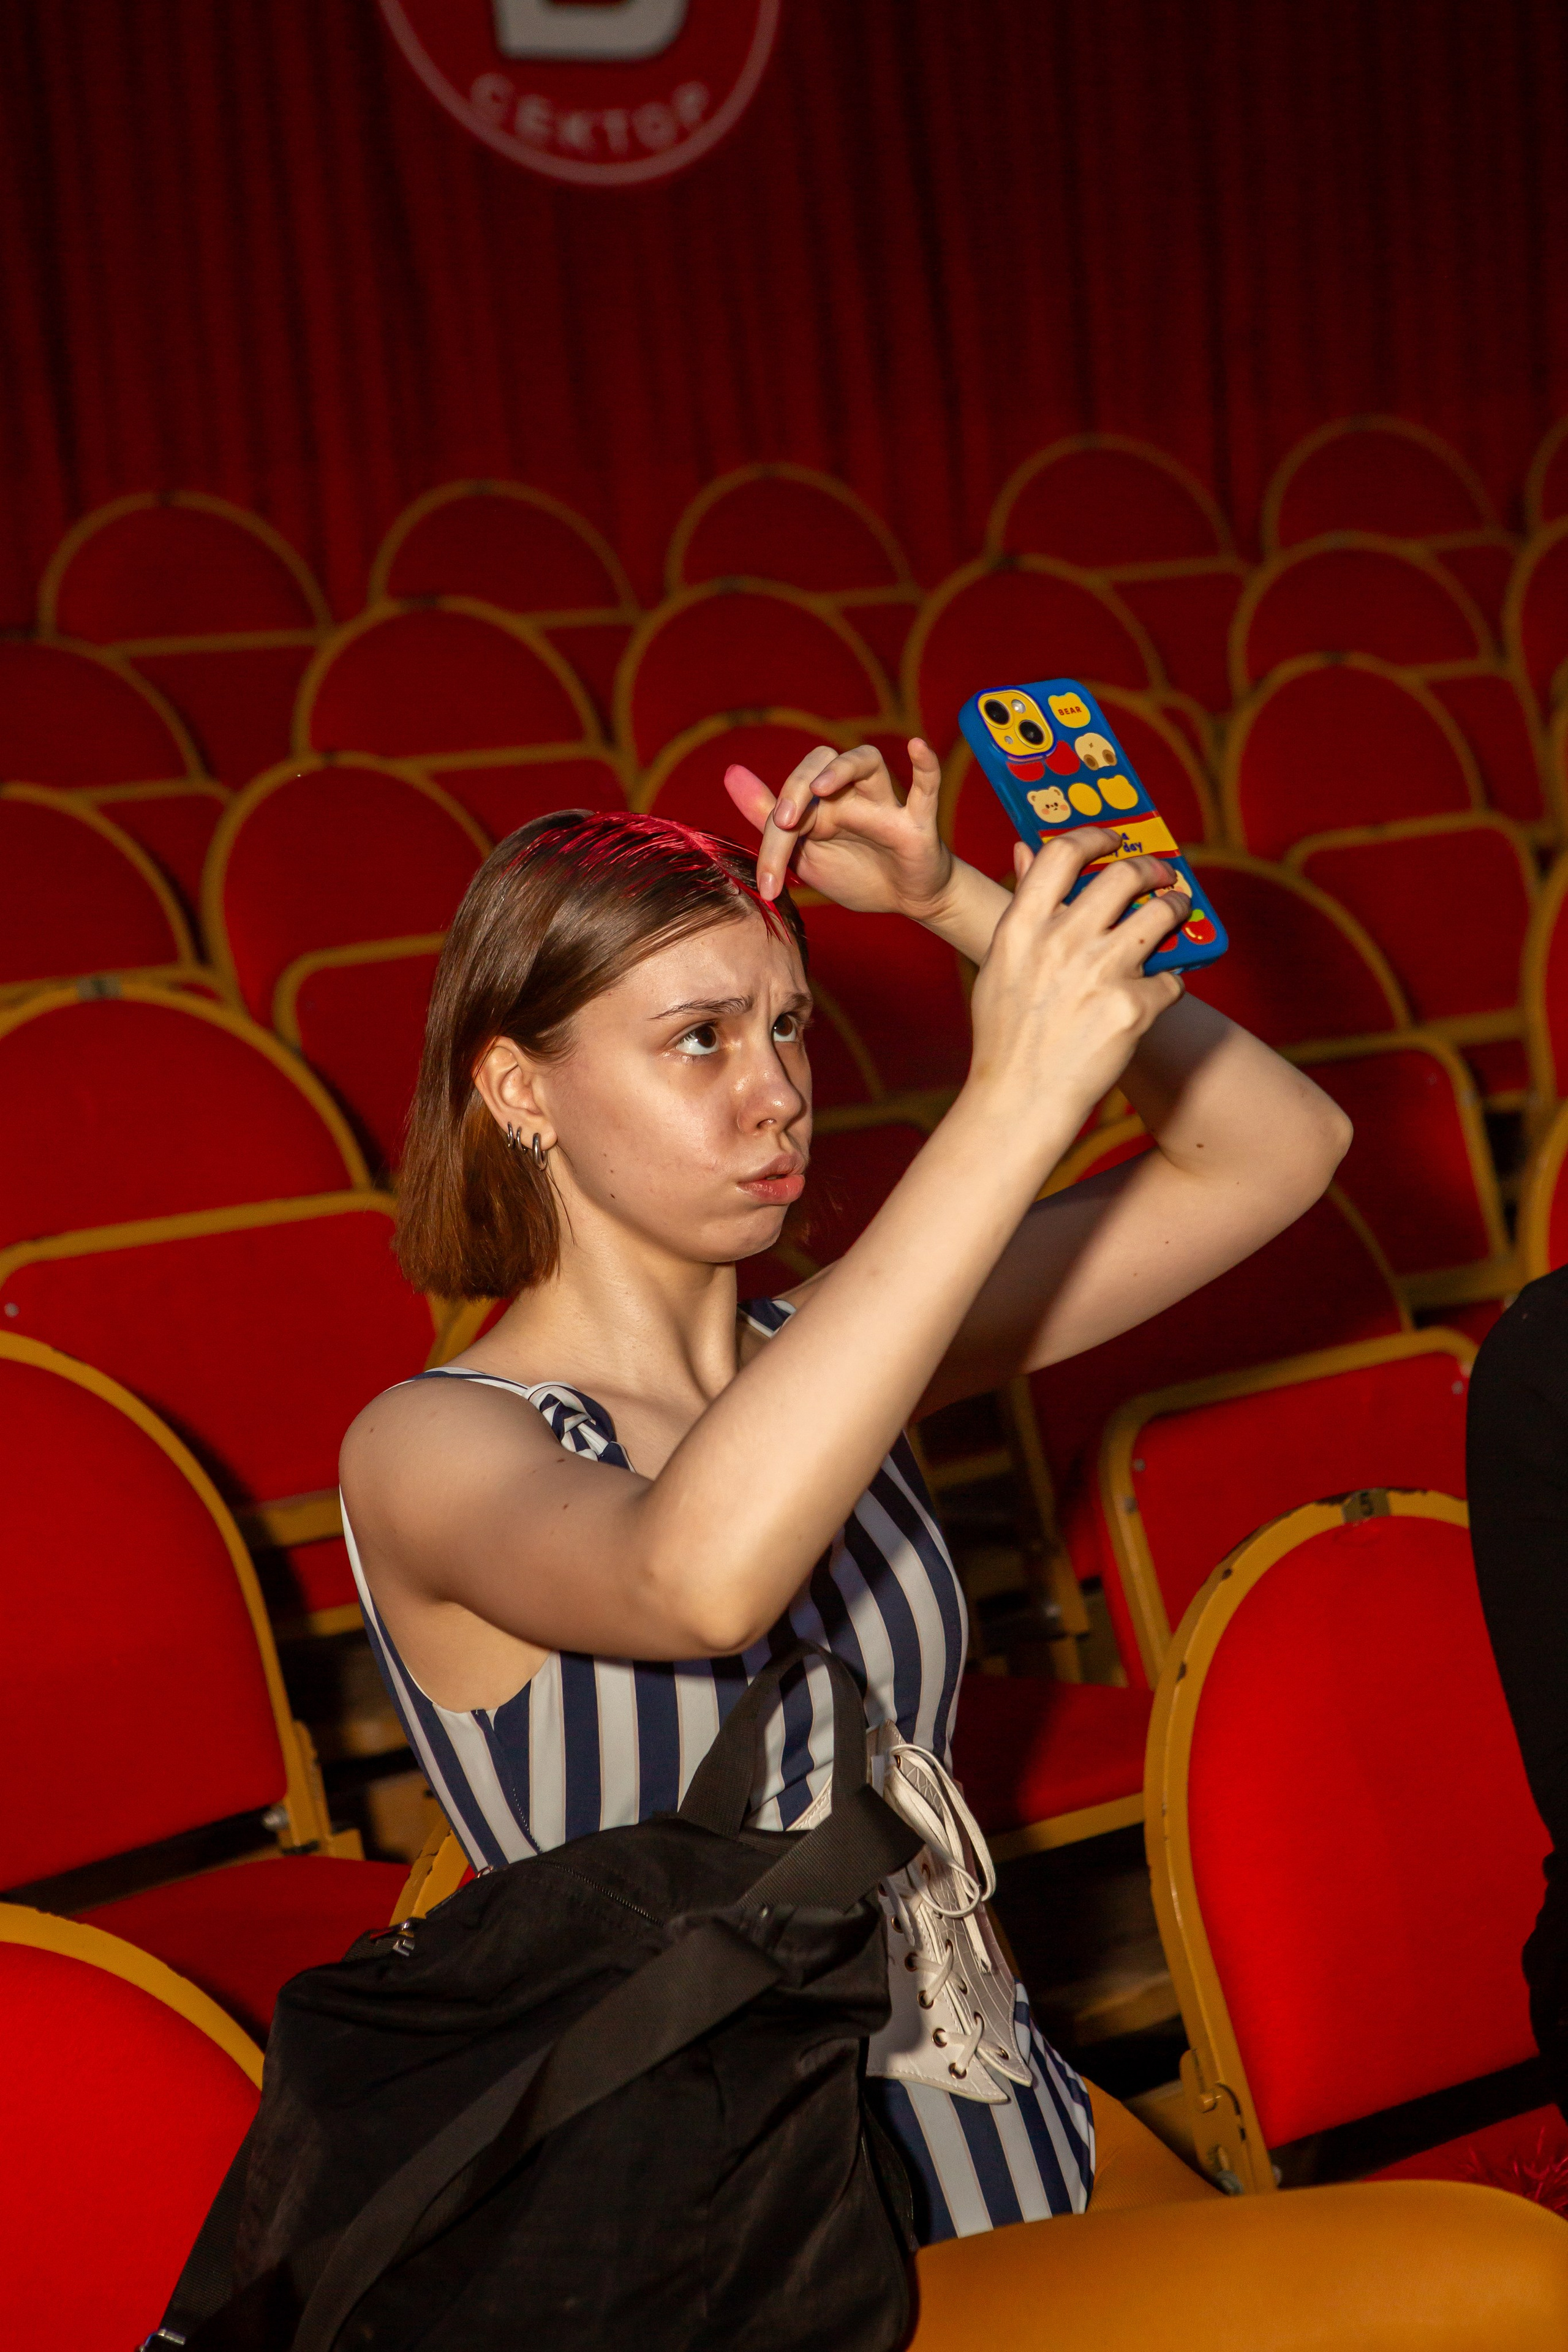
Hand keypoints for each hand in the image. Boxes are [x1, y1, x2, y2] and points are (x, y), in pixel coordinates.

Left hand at [724, 737, 952, 917]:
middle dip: (797, 788)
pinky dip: (925, 766)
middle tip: (785, 823)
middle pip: (822, 761)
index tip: (769, 885)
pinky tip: (915, 746)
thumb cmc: (857, 873)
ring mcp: (885, 805)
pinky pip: (927, 787)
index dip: (772, 843)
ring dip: (842, 768)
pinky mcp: (918, 823)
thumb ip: (766, 816)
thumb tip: (731, 772)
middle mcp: (850, 795)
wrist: (906, 901)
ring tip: (821, 787)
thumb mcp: (804, 852)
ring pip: (867, 760)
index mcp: (820, 805)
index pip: (788, 801)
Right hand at [965, 831, 1189, 1138]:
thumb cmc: (1007, 1033)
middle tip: (1162, 875)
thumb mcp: (1000, 962)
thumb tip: (1026, 848)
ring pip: (1162, 915)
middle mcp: (1061, 943)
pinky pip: (1171, 978)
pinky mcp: (1133, 1009)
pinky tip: (1155, 994)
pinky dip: (1168, 984)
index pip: (1062, 852)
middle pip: (1123, 875)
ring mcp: (1099, 974)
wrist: (1019, 1100)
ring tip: (1178, 912)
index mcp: (1021, 927)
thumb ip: (1022, 905)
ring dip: (1177, 908)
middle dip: (1152, 868)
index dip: (1095, 836)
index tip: (1114, 838)